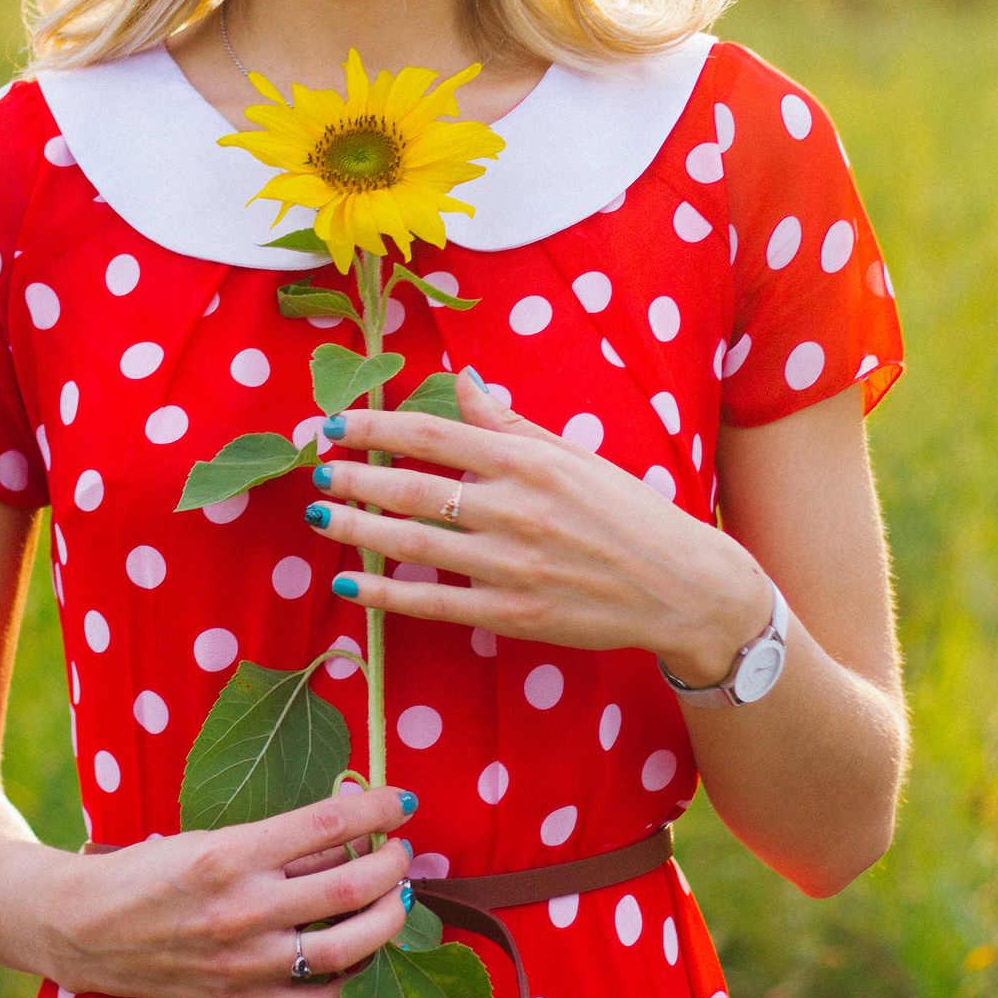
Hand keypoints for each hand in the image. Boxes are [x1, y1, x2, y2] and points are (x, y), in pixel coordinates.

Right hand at [36, 785, 417, 997]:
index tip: (401, 801)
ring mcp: (246, 962)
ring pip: (350, 945)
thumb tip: (347, 833)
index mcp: (230, 854)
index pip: (329, 824)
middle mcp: (242, 908)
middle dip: (393, 864)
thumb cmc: (148, 872)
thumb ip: (279, 842)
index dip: (378, 808)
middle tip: (401, 852)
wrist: (87, 929)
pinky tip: (365, 954)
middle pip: (353, 886)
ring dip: (389, 918)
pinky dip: (355, 977)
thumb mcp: (210, 837)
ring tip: (397, 898)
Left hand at [307, 373, 773, 685]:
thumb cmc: (627, 514)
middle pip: (412, 485)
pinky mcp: (511, 614)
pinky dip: (386, 592)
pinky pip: (433, 602)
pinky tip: (351, 582)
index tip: (336, 422)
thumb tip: (461, 383)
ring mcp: (512, 565)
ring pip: (413, 542)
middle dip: (354, 474)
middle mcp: (516, 508)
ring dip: (357, 526)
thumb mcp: (573, 456)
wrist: (682, 586)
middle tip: (315, 466)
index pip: (434, 434)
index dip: (376, 426)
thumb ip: (509, 424)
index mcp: (529, 461)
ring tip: (318, 513)